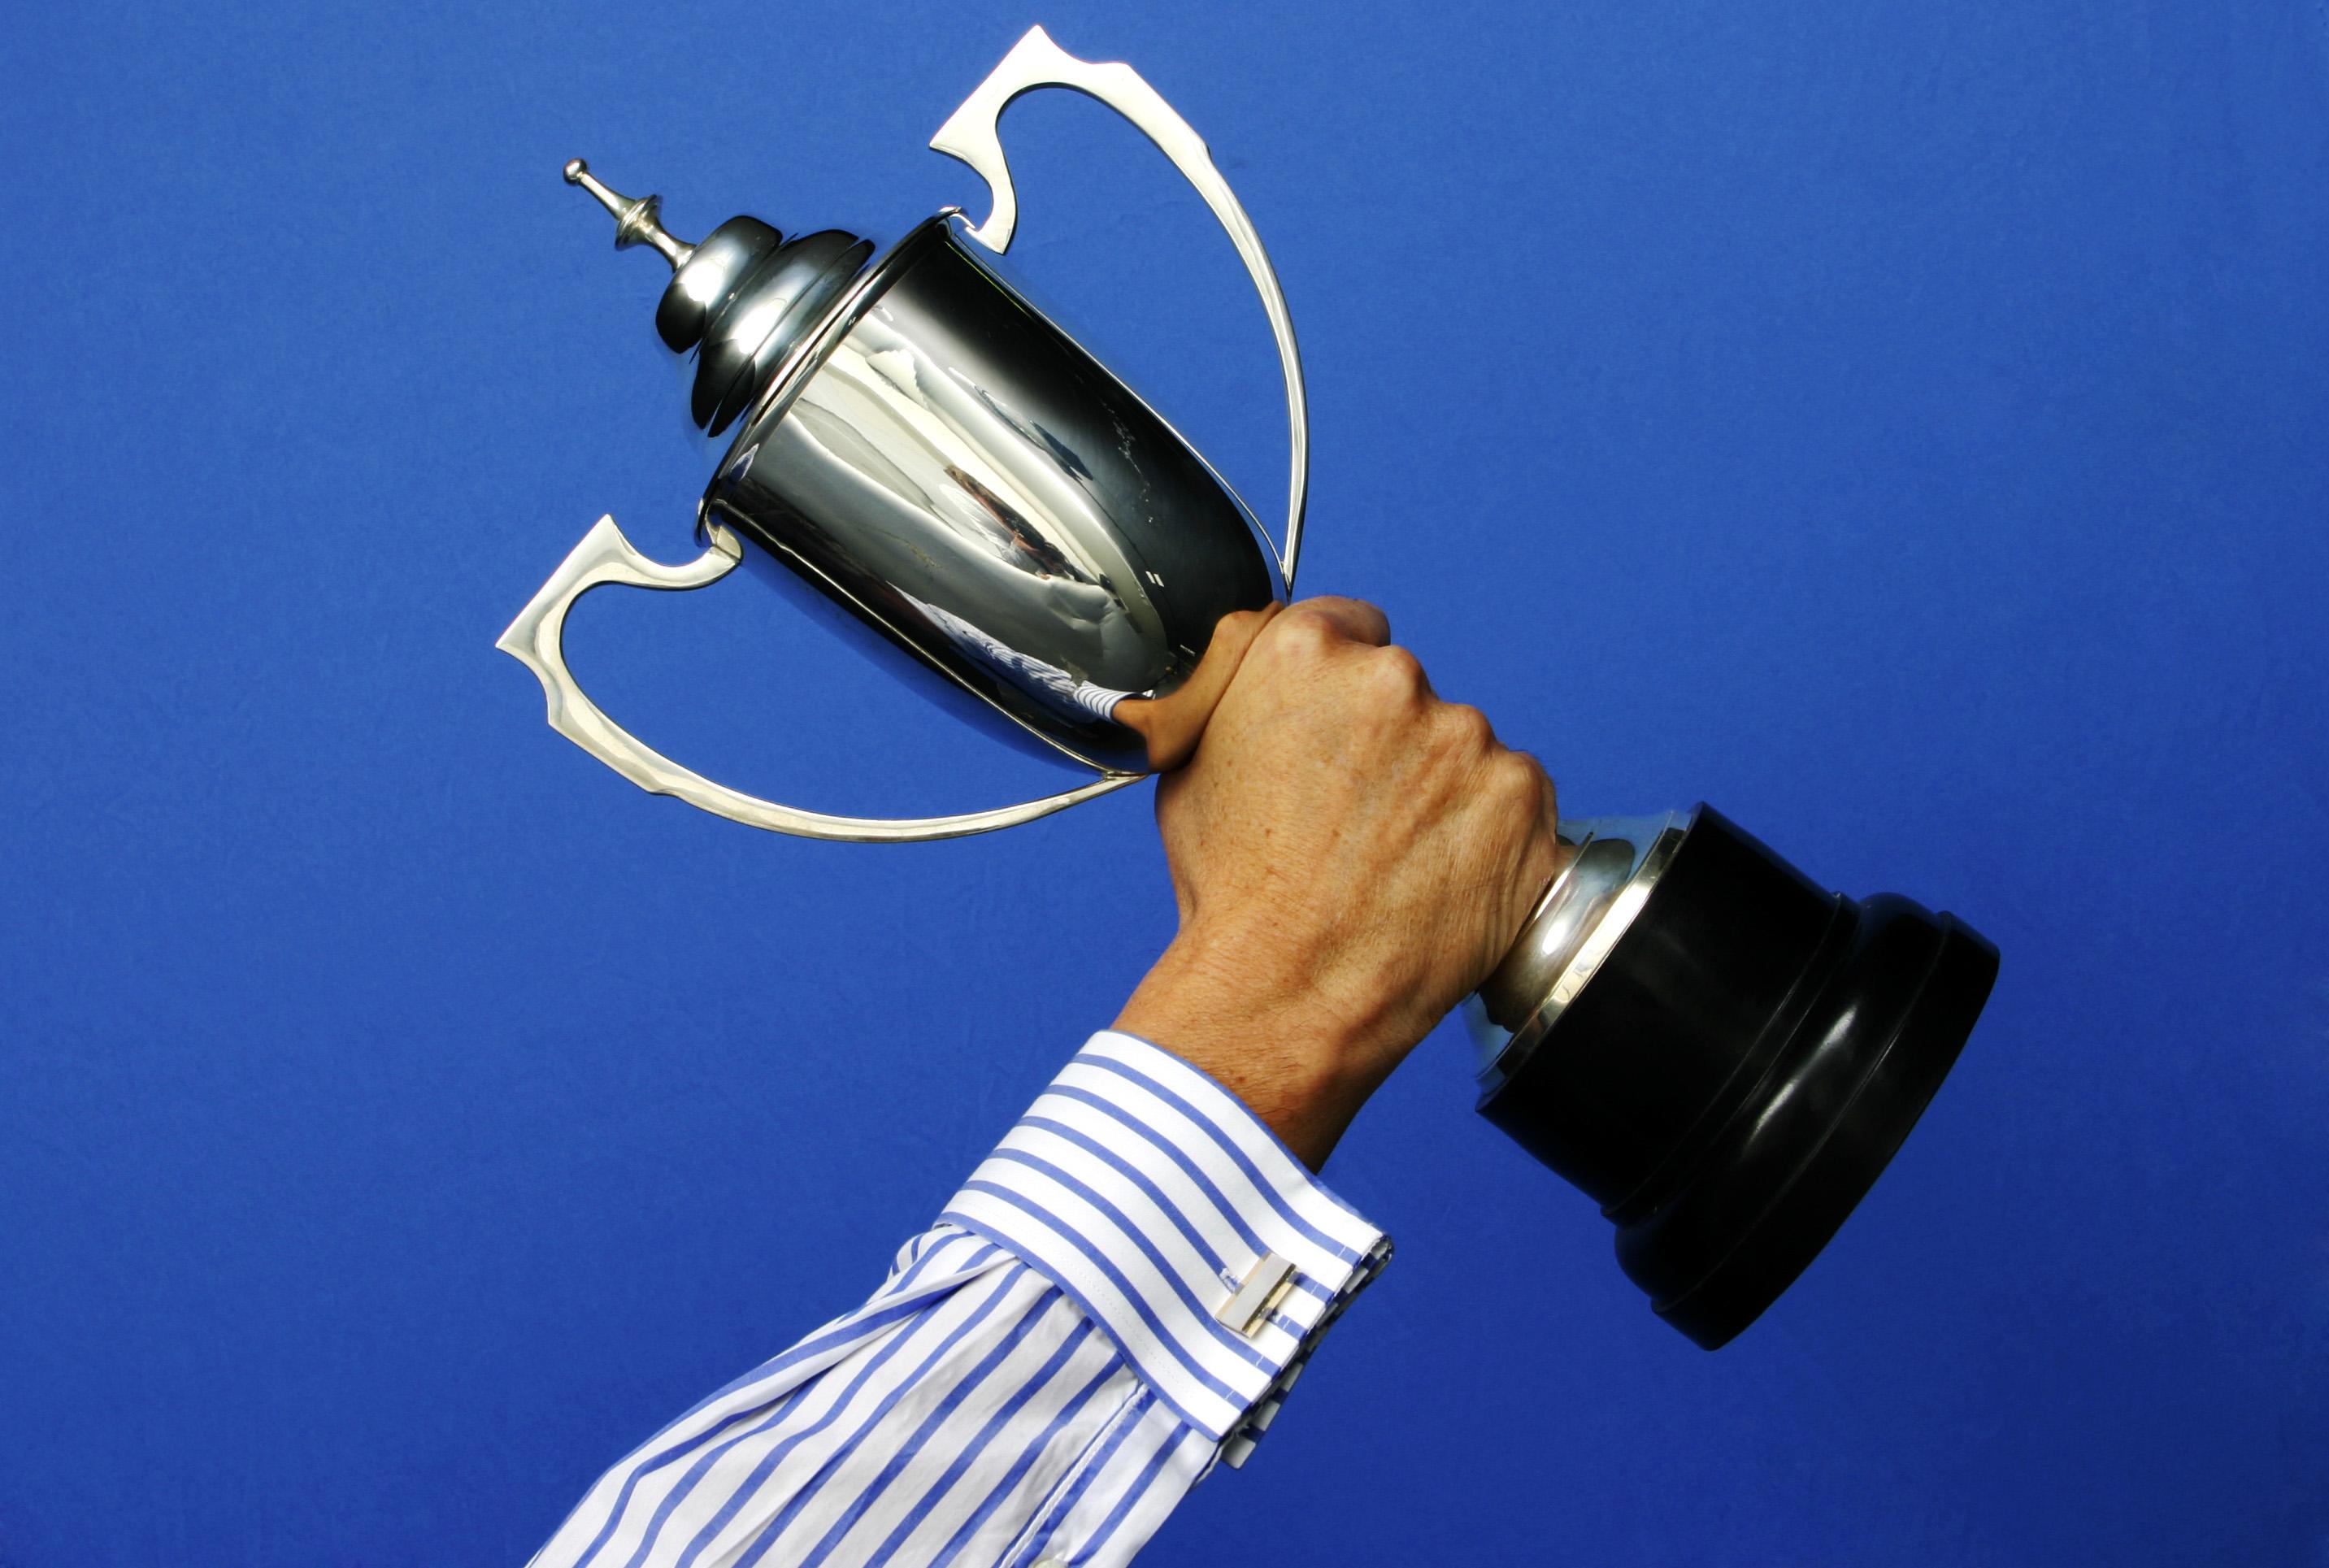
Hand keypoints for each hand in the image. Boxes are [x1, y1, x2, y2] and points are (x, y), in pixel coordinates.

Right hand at [1113, 597, 1563, 1167]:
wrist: (1288, 991)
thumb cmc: (1231, 894)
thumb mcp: (1190, 768)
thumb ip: (1238, 696)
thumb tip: (1259, 665)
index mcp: (1304, 652)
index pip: (1351, 627)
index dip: (1342, 687)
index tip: (1340, 731)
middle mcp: (1393, 678)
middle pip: (1407, 693)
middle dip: (1391, 744)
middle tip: (1355, 821)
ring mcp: (1467, 738)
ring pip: (1462, 751)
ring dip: (1440, 792)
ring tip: (1393, 865)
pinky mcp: (1523, 798)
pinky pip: (1513, 802)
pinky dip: (1489, 837)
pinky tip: (1439, 882)